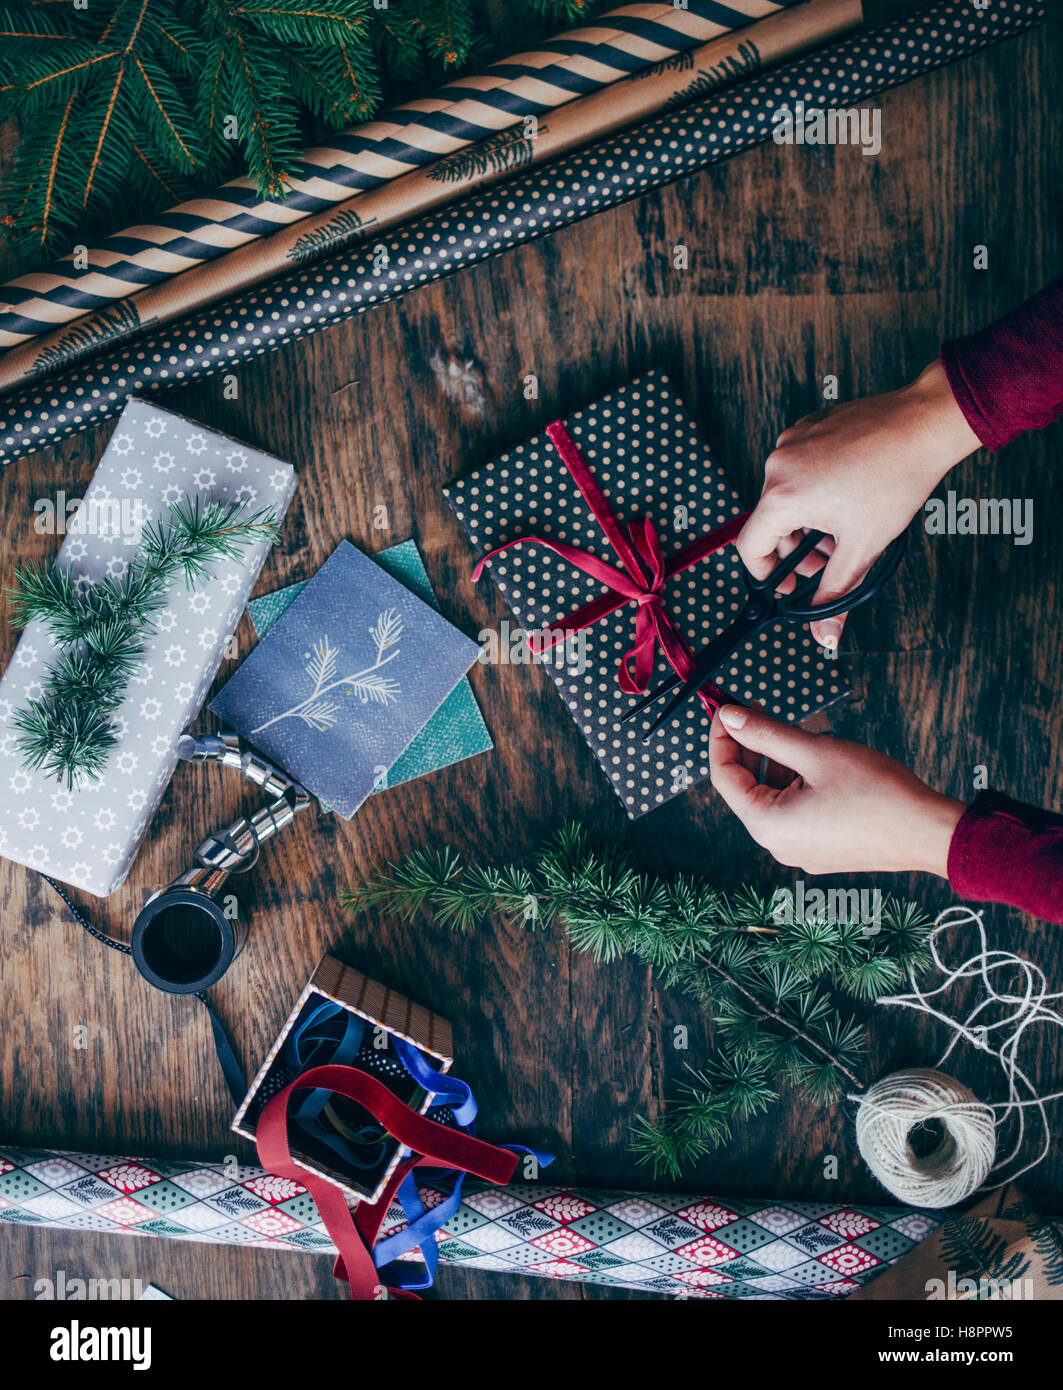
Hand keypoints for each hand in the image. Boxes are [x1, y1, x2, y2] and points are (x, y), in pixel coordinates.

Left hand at [709, 704, 965, 876]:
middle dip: (751, 747)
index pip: (724, 776)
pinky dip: (797, 780)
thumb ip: (767, 733)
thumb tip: (730, 716)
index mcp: (768, 826)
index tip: (726, 707)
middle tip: (758, 709)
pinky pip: (796, 809)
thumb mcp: (816, 752)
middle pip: (748, 787)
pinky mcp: (822, 847)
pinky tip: (817, 757)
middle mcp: (778, 845)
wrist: (930, 832)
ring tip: (799, 731)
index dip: (721, 737)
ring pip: (774, 796)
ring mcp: (801, 849)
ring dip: (778, 761)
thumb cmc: (877, 793)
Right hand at [737, 360, 981, 647]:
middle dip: (797, 548)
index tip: (788, 583)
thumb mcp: (863, 547)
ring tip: (843, 527)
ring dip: (807, 519)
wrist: (924, 425)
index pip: (750, 547)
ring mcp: (792, 442)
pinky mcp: (807, 427)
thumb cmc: (897, 477)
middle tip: (829, 559)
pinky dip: (814, 488)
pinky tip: (847, 494)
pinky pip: (797, 469)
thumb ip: (836, 593)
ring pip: (785, 496)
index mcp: (783, 496)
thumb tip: (825, 634)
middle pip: (770, 522)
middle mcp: (779, 465)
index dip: (767, 574)